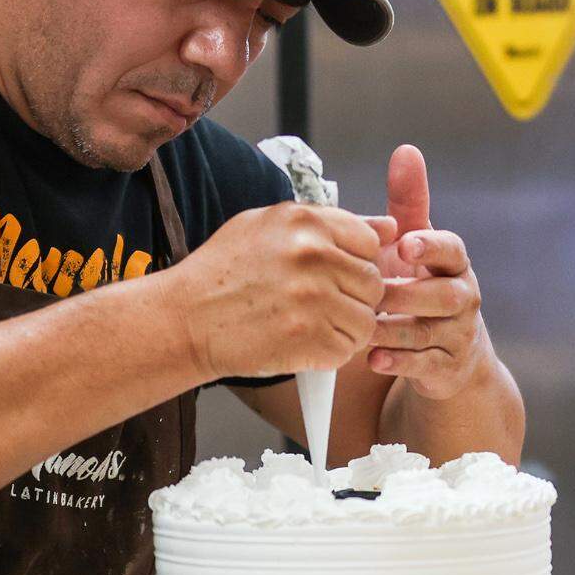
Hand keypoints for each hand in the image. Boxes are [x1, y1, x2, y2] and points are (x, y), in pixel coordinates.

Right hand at [171, 201, 384, 378]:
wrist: (184, 319)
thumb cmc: (224, 271)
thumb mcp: (270, 226)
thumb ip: (332, 223)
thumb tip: (390, 226)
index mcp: (306, 222)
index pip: (369, 243)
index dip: (354, 263)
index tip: (330, 275)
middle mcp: (313, 255)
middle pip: (373, 283)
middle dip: (353, 298)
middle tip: (317, 306)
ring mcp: (313, 299)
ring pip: (366, 320)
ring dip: (345, 328)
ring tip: (309, 325)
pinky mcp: (309, 339)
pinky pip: (348, 349)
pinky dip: (331, 352)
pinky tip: (303, 343)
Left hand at [367, 145, 492, 399]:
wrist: (450, 352)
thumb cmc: (422, 285)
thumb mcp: (417, 245)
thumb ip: (410, 202)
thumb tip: (406, 150)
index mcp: (454, 263)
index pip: (452, 249)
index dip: (430, 246)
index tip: (405, 246)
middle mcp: (463, 297)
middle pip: (442, 294)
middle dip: (406, 294)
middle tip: (372, 292)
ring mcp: (458, 334)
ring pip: (428, 331)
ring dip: (393, 329)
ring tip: (363, 328)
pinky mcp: (447, 367)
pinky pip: (424, 365)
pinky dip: (397, 362)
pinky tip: (372, 358)